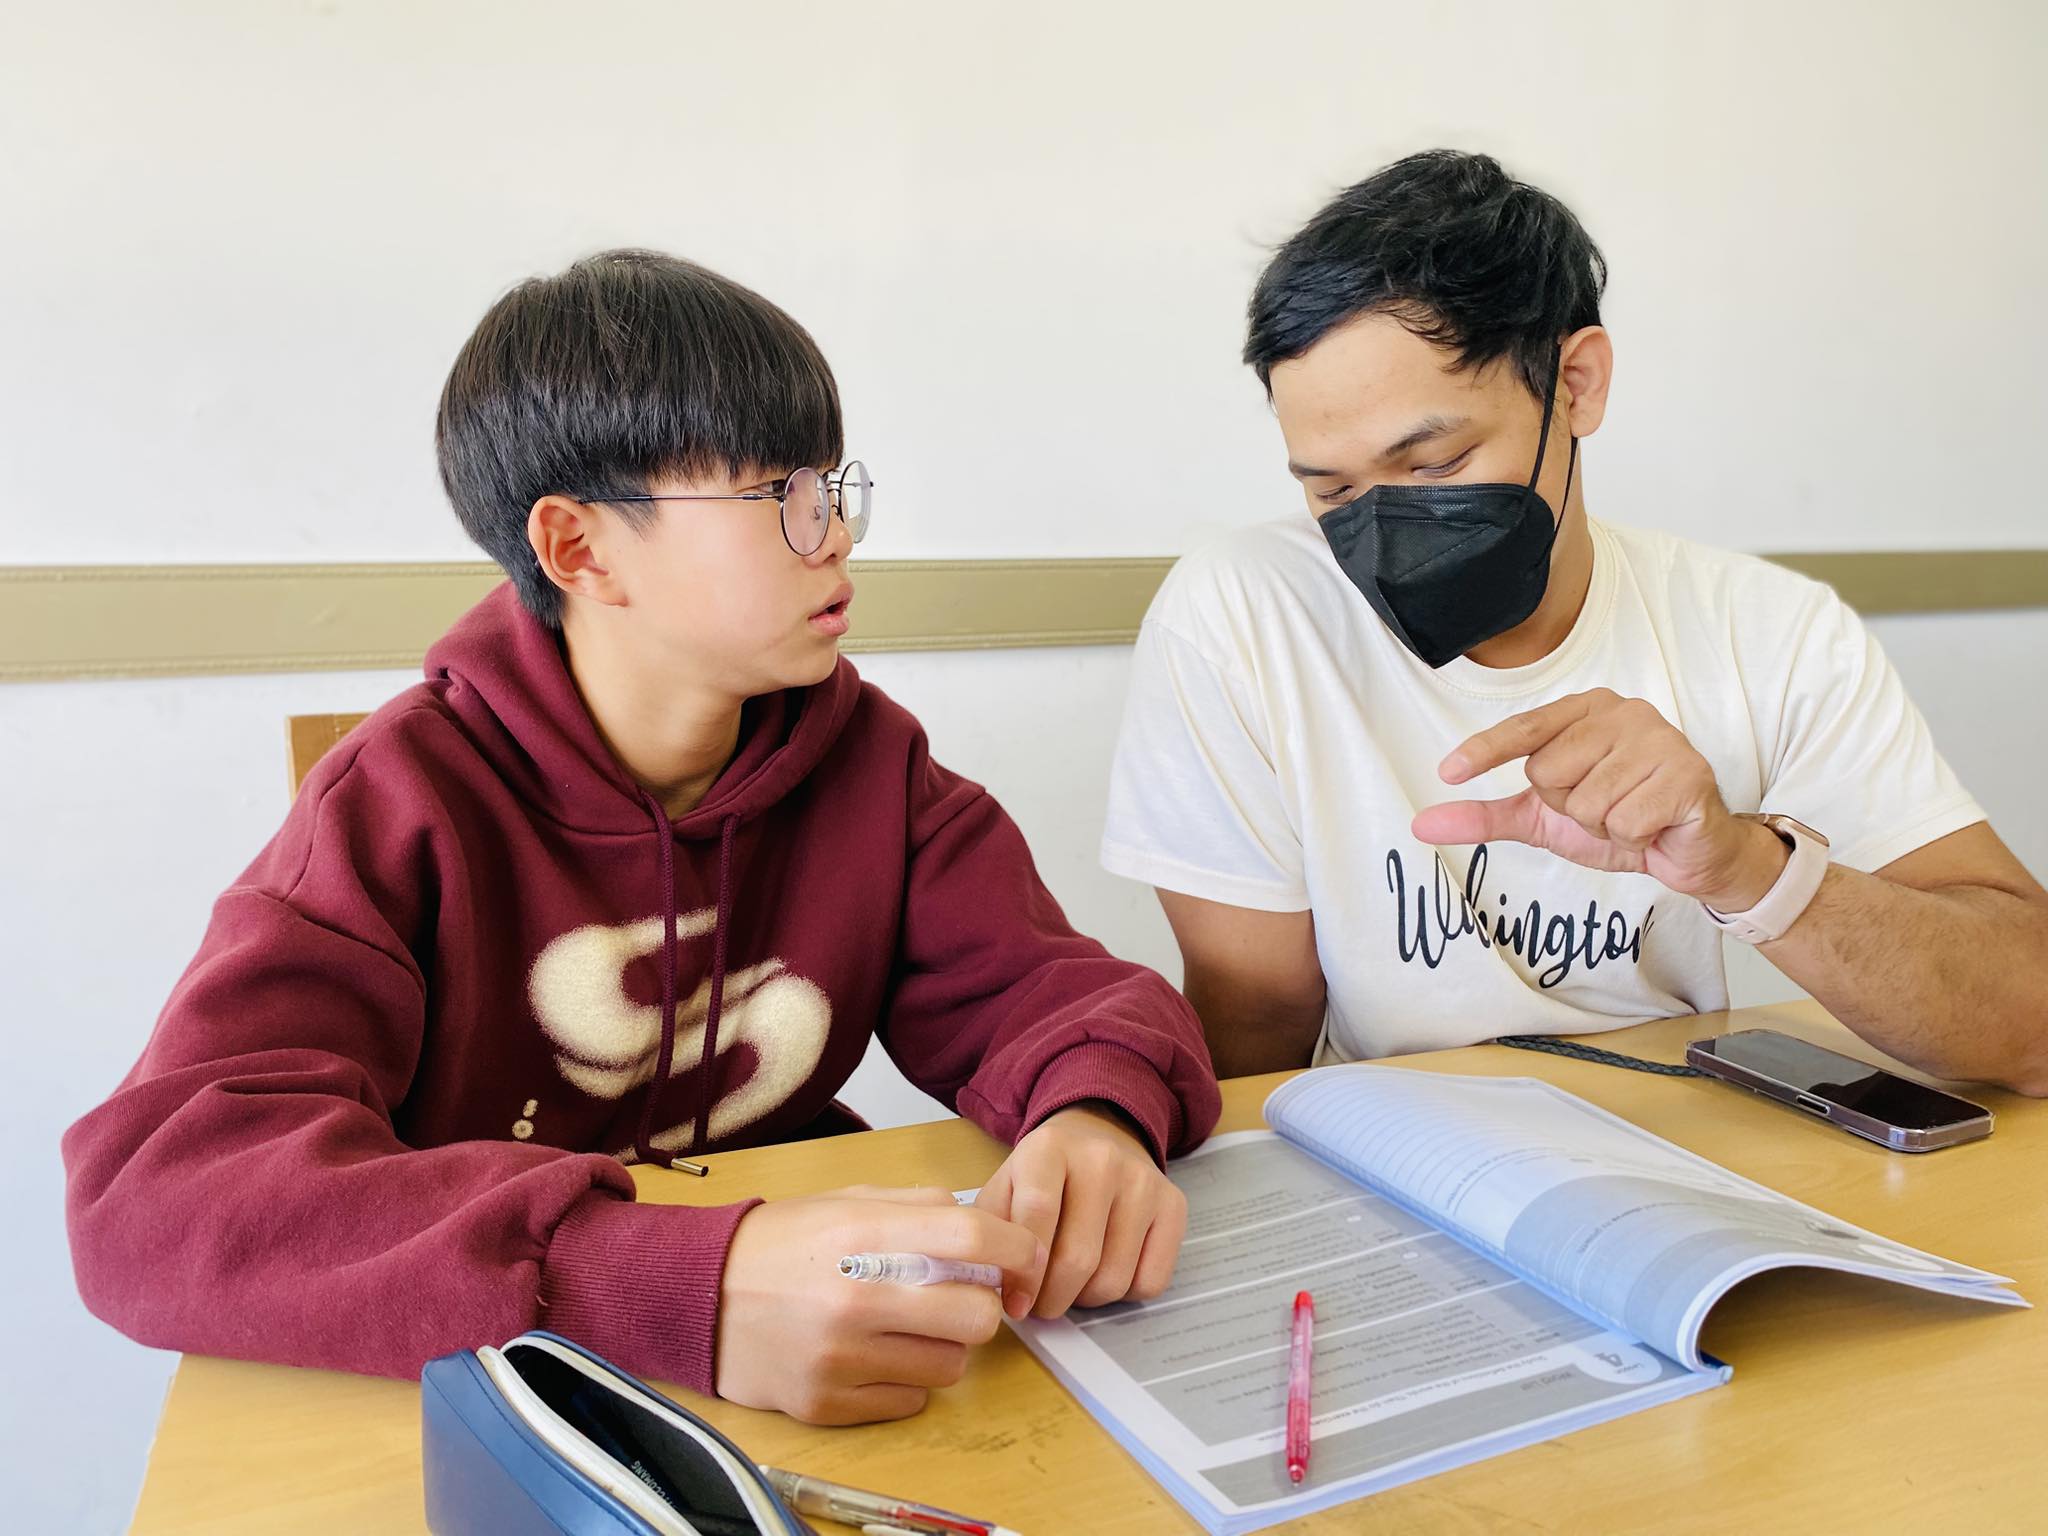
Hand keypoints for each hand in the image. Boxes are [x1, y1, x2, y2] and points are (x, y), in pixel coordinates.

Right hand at [715, 1185, 1042, 1424]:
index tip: (1026, 1256)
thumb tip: (981, 1226)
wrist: (695, 1296)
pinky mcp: (826, 1404)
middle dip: (981, 1306)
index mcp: (859, 1234)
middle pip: (976, 1316)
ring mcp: (840, 1358)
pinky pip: (911, 1400)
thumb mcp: (842, 1201)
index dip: (1017, 1246)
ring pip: (950, 1366)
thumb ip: (916, 1206)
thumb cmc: (776, 1245)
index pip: (970, 1235)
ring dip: (944, 1346)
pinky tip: (878, 1356)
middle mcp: (854, 1298)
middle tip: (959, 1298)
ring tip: (909, 1327)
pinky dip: (908, 1380)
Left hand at [976, 1102, 1188, 1319]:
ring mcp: (1143, 1181)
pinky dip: (1124, 1295)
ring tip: (1071, 1284)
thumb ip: (992, 1230)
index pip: (1037, 1215)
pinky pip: (1150, 1282)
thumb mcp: (1005, 1185)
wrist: (1100, 1135)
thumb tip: (991, 1285)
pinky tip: (1106, 1272)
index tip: (1016, 1304)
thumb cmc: (1045, 1173)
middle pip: (1078, 1257)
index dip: (1024, 1273)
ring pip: (1113, 1278)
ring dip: (1086, 1299)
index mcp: (1049, 1148)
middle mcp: (1102, 1159)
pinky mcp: (1174, 1205)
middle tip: (1041, 1305)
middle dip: (1052, 1299)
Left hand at [1409, 688, 1789, 908]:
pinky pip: (1624, 821)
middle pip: (1548, 772)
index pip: (1524, 730)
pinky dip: (1632, 836)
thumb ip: (1486, 817)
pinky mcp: (1688, 774)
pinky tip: (1653, 824)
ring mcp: (1659, 738)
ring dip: (1603, 825)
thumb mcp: (1545, 819)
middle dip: (1569, 806)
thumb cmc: (1621, 818)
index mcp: (1588, 710)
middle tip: (1605, 806)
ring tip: (1630, 815)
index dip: (1485, 752)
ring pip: (1586, 801)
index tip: (1448, 771)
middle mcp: (1623, 712)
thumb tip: (1421, 824)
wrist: (1690, 851)